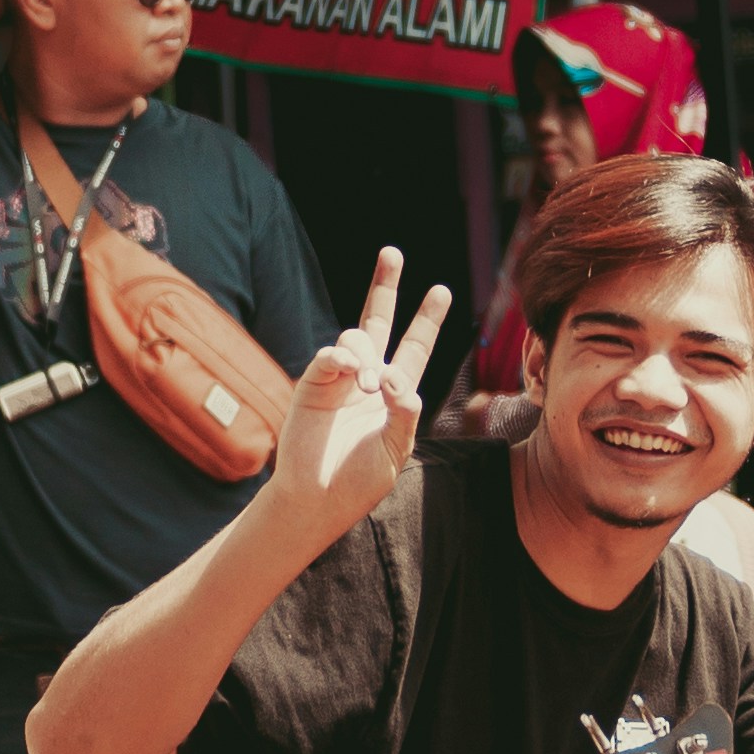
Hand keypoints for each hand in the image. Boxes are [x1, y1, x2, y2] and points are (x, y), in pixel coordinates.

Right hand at [267, 250, 452, 555]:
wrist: (317, 501)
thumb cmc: (359, 481)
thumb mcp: (396, 449)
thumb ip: (404, 412)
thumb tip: (394, 377)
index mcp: (394, 392)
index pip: (414, 347)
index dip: (427, 320)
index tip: (441, 290)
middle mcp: (366, 378)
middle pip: (378, 320)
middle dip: (384, 286)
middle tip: (392, 252)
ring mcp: (338, 378)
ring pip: (357, 339)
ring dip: (368, 357)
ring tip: (369, 386)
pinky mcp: (312, 385)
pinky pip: (329, 356)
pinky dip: (343, 358)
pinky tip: (353, 372)